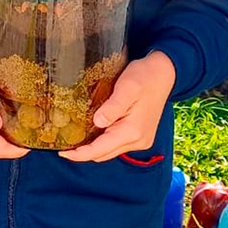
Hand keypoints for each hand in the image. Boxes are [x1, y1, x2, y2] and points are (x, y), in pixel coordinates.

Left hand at [59, 51, 175, 163]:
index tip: (63, 153)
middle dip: (84, 153)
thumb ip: (113, 106)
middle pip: (104, 154)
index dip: (80, 154)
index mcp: (133, 131)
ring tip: (74, 139)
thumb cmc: (144, 76)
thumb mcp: (127, 87)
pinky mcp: (140, 135)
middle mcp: (138, 141)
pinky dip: (103, 142)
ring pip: (110, 151)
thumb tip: (97, 123)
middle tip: (63, 145)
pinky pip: (117, 144)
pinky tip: (92, 132)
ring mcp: (140, 140)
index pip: (100, 150)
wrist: (164, 73)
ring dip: (93, 148)